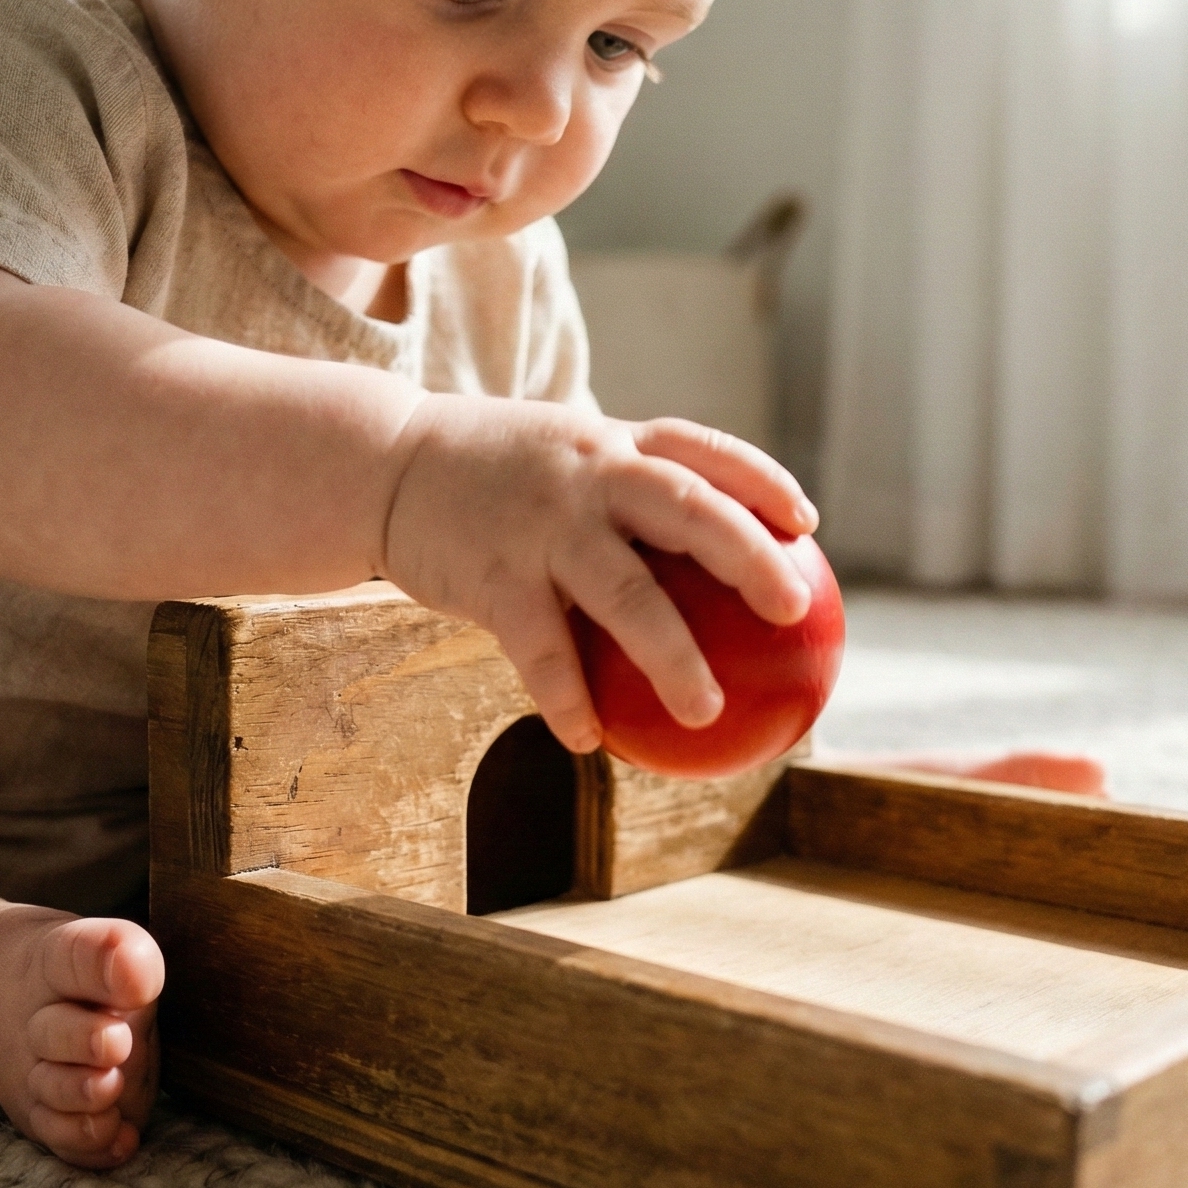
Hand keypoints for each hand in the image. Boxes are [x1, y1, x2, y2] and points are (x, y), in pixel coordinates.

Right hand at [377, 397, 818, 751]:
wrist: (381, 465)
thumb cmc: (488, 475)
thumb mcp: (560, 456)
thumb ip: (622, 492)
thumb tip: (700, 561)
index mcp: (611, 444)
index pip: (702, 449)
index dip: (761, 480)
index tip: (806, 522)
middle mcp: (588, 474)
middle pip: (687, 510)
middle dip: (749, 557)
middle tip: (794, 609)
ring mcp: (542, 524)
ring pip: (626, 592)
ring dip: (672, 657)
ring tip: (708, 713)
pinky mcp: (493, 575)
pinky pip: (542, 650)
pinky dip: (567, 698)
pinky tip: (589, 743)